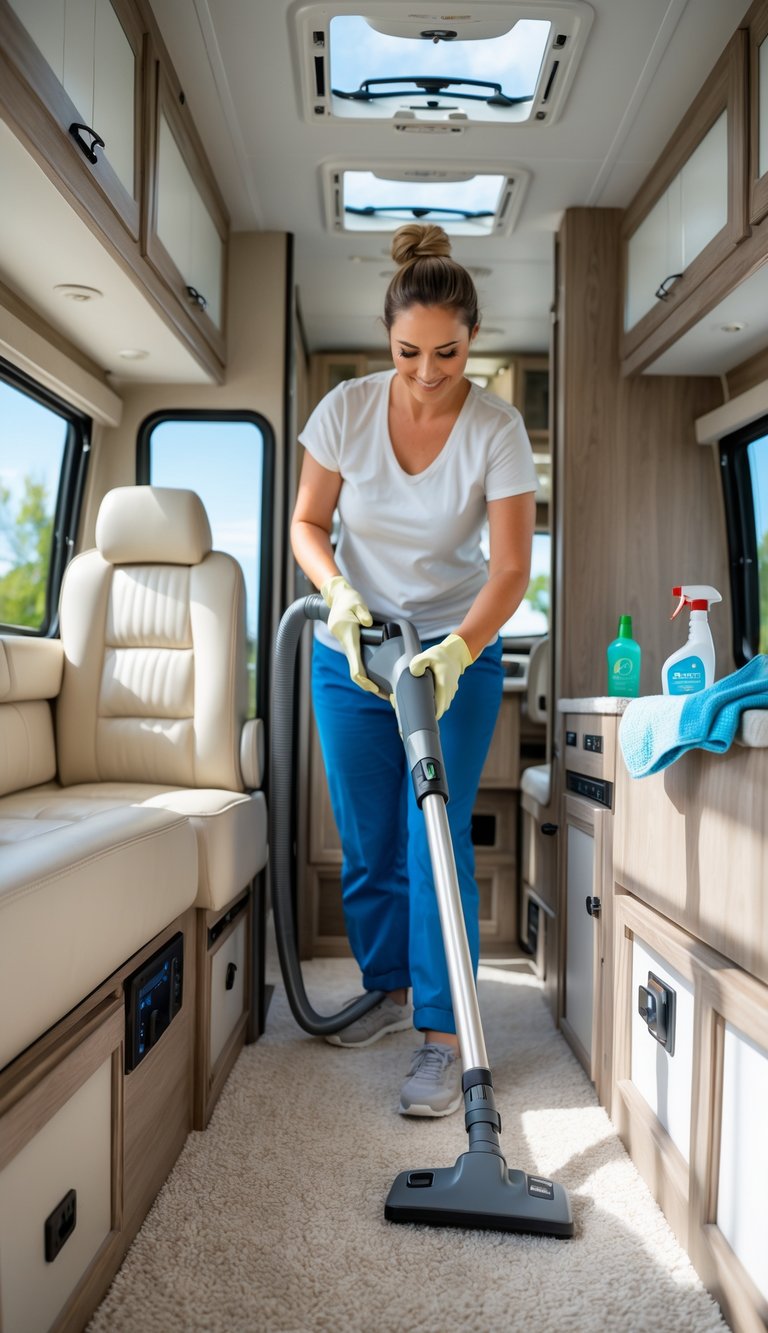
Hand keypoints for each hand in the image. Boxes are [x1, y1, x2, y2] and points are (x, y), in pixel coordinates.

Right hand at [321, 576, 380, 694]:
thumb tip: (367, 622)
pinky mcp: (350, 645)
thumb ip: (362, 612)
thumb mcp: (356, 602)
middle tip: (385, 696)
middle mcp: (347, 645)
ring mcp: (348, 646)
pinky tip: (375, 678)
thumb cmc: (348, 600)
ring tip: (383, 692)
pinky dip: (365, 673)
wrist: (336, 598)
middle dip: (368, 686)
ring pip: (356, 669)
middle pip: (355, 672)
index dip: (364, 678)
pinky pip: (357, 663)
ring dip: (367, 682)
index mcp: (348, 638)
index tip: (374, 687)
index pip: (355, 664)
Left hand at [409, 634, 472, 719]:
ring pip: (444, 705)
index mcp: (443, 684)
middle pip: (442, 708)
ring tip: (424, 705)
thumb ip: (418, 663)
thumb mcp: (426, 655)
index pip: (440, 707)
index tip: (424, 718)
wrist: (455, 652)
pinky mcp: (451, 689)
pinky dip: (439, 701)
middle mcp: (449, 690)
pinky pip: (445, 699)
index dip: (433, 715)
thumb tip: (415, 674)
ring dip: (437, 707)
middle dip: (433, 712)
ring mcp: (452, 690)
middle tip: (420, 712)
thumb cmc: (440, 655)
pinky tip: (430, 697)